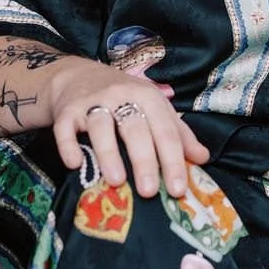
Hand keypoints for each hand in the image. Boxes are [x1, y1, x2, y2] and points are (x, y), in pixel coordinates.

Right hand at [47, 61, 209, 198]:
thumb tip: (203, 158)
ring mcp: (92, 102)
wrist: (77, 76)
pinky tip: (74, 164)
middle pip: (135, 129)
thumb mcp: (154, 108)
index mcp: (148, 97)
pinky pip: (65, 128)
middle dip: (144, 161)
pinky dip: (68, 145)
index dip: (174, 160)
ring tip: (116, 182)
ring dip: (109, 154)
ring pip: (101, 127)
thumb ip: (178, 134)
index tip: (179, 189)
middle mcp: (121, 95)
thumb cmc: (124, 98)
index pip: (166, 131)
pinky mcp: (66, 111)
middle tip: (149, 192)